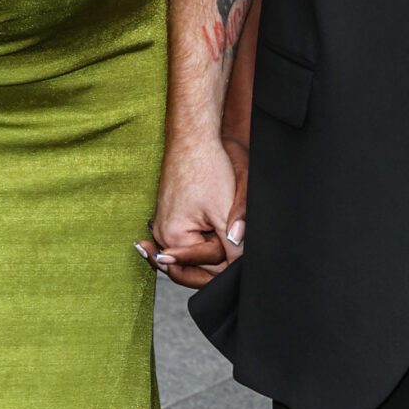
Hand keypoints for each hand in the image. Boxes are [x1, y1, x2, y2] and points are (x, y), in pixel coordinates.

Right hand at [145, 132, 242, 288]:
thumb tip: (241, 267)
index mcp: (173, 237)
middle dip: (216, 266)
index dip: (230, 267)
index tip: (246, 262)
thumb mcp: (225, 209)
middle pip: (193, 268)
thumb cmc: (207, 168)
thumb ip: (233, 244)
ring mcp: (163, 227)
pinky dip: (200, 246)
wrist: (193, 139)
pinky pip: (186, 242)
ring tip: (227, 258)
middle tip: (238, 265)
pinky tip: (213, 247)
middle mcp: (162, 236)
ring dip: (209, 256)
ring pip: (191, 256)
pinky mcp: (170, 218)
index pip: (206, 269)